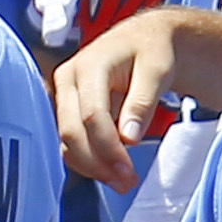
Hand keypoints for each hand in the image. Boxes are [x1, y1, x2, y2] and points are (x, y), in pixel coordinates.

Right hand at [55, 10, 180, 191]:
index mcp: (88, 66)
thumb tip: (128, 139)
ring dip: (92, 165)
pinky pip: (71, 140)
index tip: (128, 171)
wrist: (144, 38)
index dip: (108, 147)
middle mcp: (67, 80)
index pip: (91, 115)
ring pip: (67, 139)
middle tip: (126, 183)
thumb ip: (142, 102)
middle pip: (71, 130)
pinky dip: (89, 159)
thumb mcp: (157, 70)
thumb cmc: (152, 50)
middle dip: (97, 162)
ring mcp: (64, 95)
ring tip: (122, 182)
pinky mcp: (68, 109)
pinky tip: (111, 170)